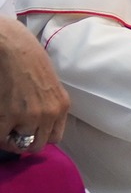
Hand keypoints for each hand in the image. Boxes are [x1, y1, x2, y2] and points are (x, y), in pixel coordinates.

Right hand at [0, 19, 67, 153]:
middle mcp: (49, 114)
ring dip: (9, 136)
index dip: (39, 136)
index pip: (55, 138)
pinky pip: (1, 137)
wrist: (13, 47)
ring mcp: (29, 117)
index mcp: (62, 106)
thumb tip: (35, 123)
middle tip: (12, 133)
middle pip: (37, 145)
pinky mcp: (8, 116)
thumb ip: (47, 104)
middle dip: (23, 142)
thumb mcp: (50, 84)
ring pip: (19, 143)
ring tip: (5, 124)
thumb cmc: (30, 59)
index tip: (29, 133)